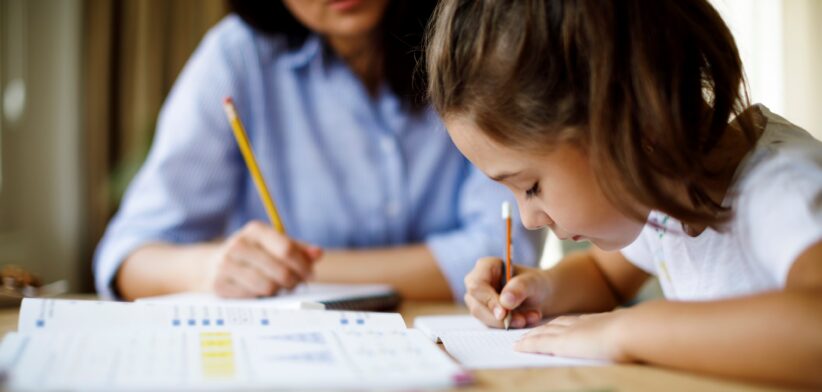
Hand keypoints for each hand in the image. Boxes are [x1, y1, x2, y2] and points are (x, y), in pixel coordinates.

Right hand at [204, 221, 322, 297]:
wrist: (210, 266)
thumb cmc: (253, 254)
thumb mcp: (273, 245)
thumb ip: (298, 248)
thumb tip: (318, 253)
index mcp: (255, 230)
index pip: (286, 249)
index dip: (303, 264)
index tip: (310, 274)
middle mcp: (238, 244)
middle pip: (279, 270)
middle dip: (293, 280)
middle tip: (296, 284)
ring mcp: (226, 265)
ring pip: (267, 286)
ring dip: (279, 290)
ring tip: (279, 287)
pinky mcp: (219, 285)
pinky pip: (252, 297)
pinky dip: (261, 297)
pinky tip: (261, 292)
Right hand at [463, 257, 550, 328]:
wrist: (541, 295)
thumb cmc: (535, 283)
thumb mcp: (533, 282)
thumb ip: (520, 288)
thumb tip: (505, 301)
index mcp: (485, 267)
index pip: (477, 286)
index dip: (488, 301)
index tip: (504, 313)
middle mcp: (477, 284)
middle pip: (477, 306)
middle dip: (500, 317)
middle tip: (522, 320)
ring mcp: (479, 301)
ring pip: (485, 319)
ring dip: (508, 323)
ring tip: (531, 317)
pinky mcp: (486, 315)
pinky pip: (493, 326)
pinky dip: (511, 326)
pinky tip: (528, 319)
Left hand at [514, 310, 630, 361]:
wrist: (632, 330)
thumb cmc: (640, 335)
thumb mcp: (634, 334)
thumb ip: (629, 337)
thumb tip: (640, 341)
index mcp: (599, 322)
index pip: (575, 322)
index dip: (562, 325)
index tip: (555, 327)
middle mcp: (581, 324)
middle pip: (556, 324)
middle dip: (542, 328)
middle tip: (530, 331)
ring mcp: (571, 332)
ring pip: (544, 332)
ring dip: (531, 336)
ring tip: (520, 340)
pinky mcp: (562, 343)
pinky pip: (539, 343)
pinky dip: (527, 344)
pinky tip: (518, 346)